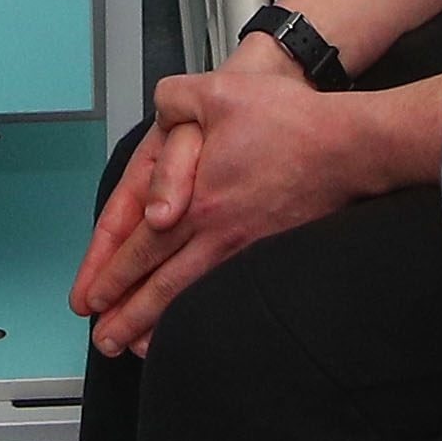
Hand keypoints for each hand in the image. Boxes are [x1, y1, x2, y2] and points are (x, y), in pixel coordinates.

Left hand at [65, 43, 397, 355]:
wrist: (350, 148)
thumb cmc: (291, 122)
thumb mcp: (220, 92)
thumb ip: (177, 98)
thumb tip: (158, 110)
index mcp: (198, 199)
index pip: (141, 246)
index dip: (112, 273)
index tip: (91, 296)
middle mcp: (218, 233)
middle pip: (160, 284)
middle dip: (126, 314)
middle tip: (102, 339)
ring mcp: (246, 250)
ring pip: (190, 298)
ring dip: (157, 326)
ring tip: (133, 348)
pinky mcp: (270, 255)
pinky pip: (223, 296)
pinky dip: (199, 318)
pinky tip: (189, 331)